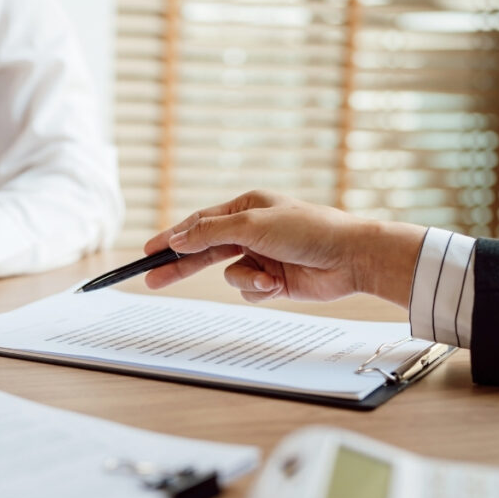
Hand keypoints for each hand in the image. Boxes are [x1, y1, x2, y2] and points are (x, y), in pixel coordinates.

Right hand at [142, 191, 426, 306]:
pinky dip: (260, 290)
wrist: (351, 258)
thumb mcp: (252, 225)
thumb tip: (178, 238)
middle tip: (152, 279)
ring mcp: (261, 256)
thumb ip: (210, 232)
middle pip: (204, 251)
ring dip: (246, 280)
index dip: (172, 238)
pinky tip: (279, 284)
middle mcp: (250, 230)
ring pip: (229, 276)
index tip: (147, 251)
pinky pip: (248, 290)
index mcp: (245, 207)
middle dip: (181, 267)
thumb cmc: (307, 230)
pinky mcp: (272, 280)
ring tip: (268, 278)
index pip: (198, 223)